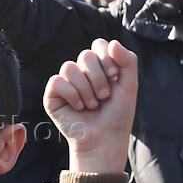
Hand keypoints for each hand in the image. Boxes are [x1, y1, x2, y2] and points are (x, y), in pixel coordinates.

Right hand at [43, 38, 137, 173]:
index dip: (106, 58)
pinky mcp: (53, 95)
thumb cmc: (117, 115)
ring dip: (85, 89)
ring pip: (70, 67)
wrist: (105, 139)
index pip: (98, 45)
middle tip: (104, 96)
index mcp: (99, 66)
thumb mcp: (130, 85)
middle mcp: (81, 72)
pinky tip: (78, 107)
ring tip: (92, 105)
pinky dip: (72, 95)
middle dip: (98, 77)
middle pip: (85, 55)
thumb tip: (112, 42)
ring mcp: (66, 82)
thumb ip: (128, 61)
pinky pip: (57, 81)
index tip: (115, 76)